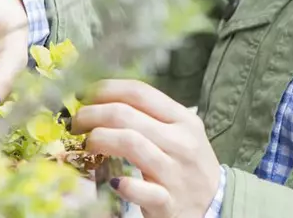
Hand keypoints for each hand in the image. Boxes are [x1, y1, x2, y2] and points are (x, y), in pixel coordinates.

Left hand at [71, 80, 220, 217]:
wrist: (215, 204)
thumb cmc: (189, 163)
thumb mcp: (181, 133)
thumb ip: (150, 117)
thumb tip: (105, 101)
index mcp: (183, 119)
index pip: (140, 92)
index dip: (106, 89)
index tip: (84, 95)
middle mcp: (181, 142)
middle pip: (126, 115)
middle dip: (92, 114)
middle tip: (77, 123)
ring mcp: (175, 173)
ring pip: (130, 143)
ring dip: (99, 139)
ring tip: (87, 144)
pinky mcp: (167, 202)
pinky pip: (140, 190)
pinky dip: (123, 184)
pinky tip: (112, 181)